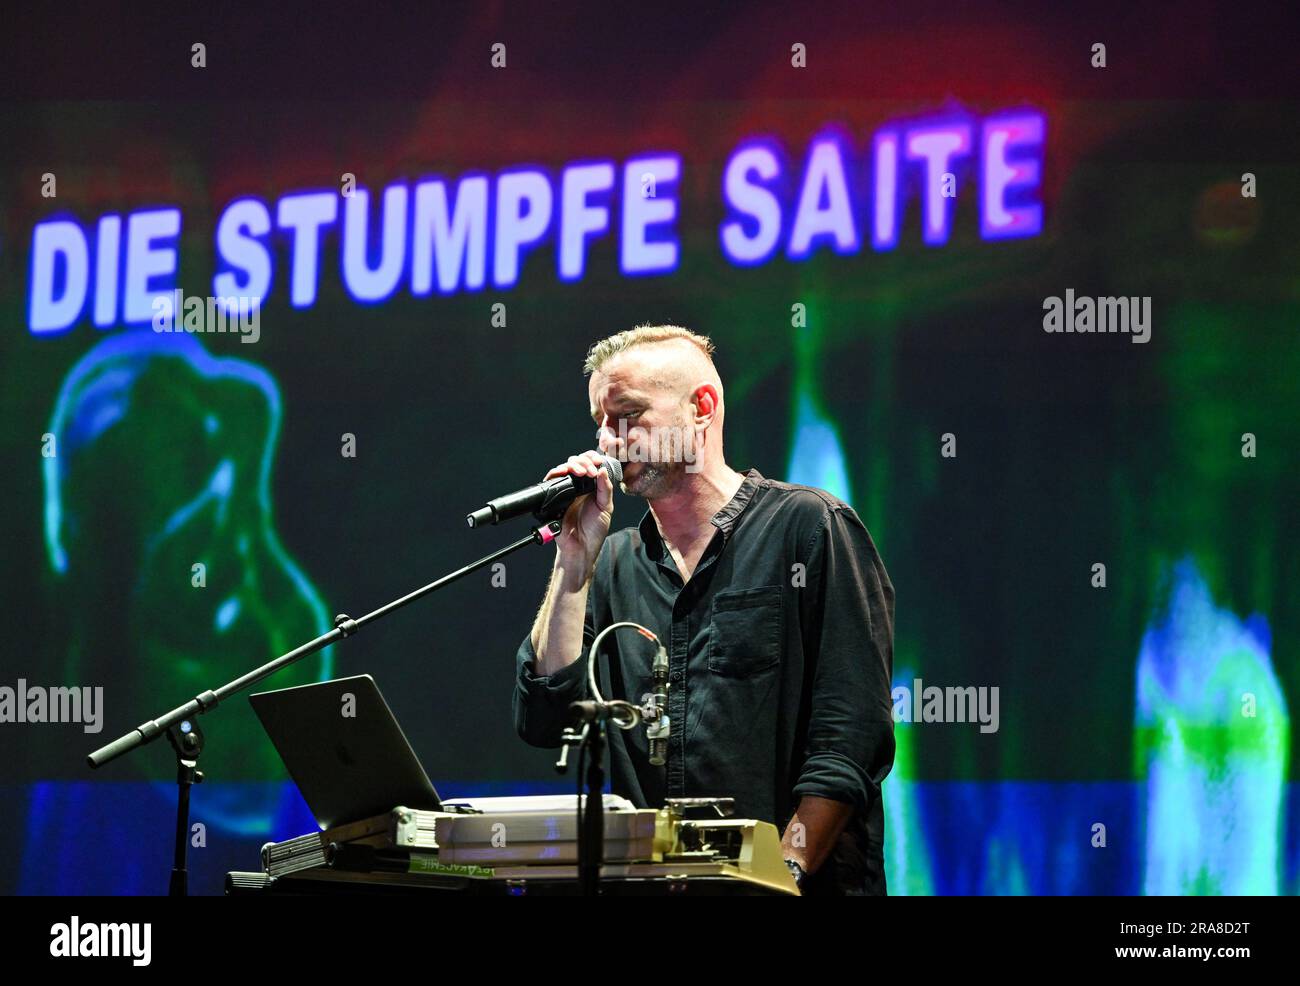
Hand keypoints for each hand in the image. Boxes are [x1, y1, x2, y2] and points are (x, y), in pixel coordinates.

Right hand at [543, 450, 613, 580]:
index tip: (599, 461)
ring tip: (581, 472)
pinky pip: (552, 479)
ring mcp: (565, 490)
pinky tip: (566, 472)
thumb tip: (603, 470)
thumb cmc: (594, 531)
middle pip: (577, 462)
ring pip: (565, 468)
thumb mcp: (605, 508)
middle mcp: (578, 487)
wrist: (580, 547)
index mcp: (592, 487)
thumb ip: (605, 489)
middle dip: (584, 461)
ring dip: (573, 465)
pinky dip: (558, 472)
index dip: (593, 459)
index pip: (591, 464)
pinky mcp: (554, 496)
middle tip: (591, 470)